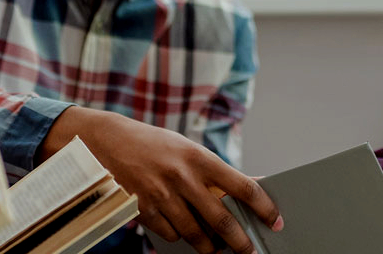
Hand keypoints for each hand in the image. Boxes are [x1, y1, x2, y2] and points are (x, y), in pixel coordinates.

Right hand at [41, 107, 282, 253]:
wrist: (107, 141)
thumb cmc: (154, 144)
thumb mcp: (187, 149)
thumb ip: (214, 171)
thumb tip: (250, 187)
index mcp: (199, 157)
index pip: (242, 186)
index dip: (263, 206)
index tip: (275, 220)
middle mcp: (182, 176)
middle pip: (221, 219)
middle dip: (240, 241)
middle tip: (249, 251)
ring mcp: (161, 195)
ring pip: (194, 234)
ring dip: (208, 246)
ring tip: (215, 249)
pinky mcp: (143, 209)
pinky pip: (170, 234)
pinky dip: (178, 236)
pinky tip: (181, 230)